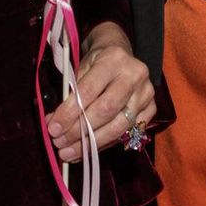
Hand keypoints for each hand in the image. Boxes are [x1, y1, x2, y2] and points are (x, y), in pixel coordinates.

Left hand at [46, 21, 154, 161]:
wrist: (121, 52)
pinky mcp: (152, 108)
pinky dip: (106, 144)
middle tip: (59, 143)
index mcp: (113, 59)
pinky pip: (128, 133)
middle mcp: (134, 75)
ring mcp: (146, 93)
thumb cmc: (96, 62)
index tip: (53, 128)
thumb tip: (53, 123)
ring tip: (70, 152)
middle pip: (106, 110)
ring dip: (91, 143)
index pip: (89, 90)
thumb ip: (70, 94)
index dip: (69, 112)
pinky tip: (88, 150)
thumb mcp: (81, 67)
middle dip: (80, 131)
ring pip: (119, 126)